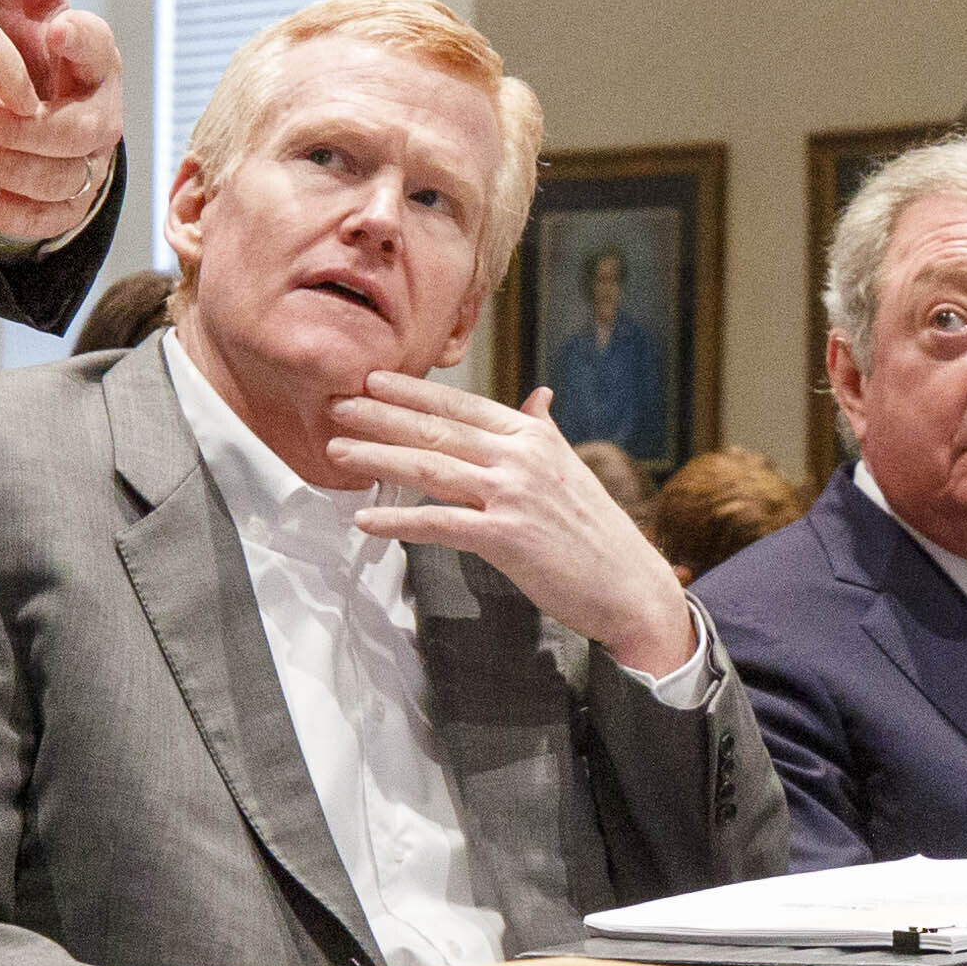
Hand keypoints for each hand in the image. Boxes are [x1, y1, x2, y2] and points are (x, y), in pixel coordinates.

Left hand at [0, 0, 129, 254]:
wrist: (22, 117)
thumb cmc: (26, 55)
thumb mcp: (31, 2)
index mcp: (96, 63)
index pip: (102, 50)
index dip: (81, 39)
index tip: (54, 25)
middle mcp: (101, 118)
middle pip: (78, 132)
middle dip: (25, 125)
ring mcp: (85, 168)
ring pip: (56, 178)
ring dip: (5, 166)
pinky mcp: (64, 208)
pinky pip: (40, 218)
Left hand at [330, 373, 702, 674]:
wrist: (630, 585)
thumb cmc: (597, 532)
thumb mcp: (570, 469)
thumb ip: (545, 431)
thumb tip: (538, 396)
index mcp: (534, 436)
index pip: (462, 406)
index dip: (413, 393)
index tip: (372, 380)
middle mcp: (521, 457)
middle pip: (437, 431)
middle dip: (380, 416)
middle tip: (336, 404)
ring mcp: (513, 495)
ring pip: (430, 469)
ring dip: (377, 458)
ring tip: (336, 451)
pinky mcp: (506, 537)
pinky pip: (438, 525)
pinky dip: (398, 522)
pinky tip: (365, 520)